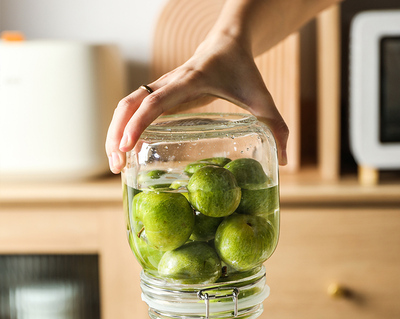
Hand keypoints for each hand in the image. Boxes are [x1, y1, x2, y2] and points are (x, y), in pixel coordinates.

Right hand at [105, 31, 288, 173]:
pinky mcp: (160, 93)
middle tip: (116, 166)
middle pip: (129, 104)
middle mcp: (168, 82)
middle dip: (116, 134)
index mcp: (189, 81)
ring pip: (125, 105)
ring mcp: (160, 87)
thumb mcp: (262, 97)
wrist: (228, 44)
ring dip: (114, 132)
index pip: (155, 100)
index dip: (139, 121)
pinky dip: (123, 127)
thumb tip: (285, 162)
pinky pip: (133, 108)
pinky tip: (125, 150)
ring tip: (115, 163)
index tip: (128, 145)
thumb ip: (276, 126)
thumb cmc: (243, 70)